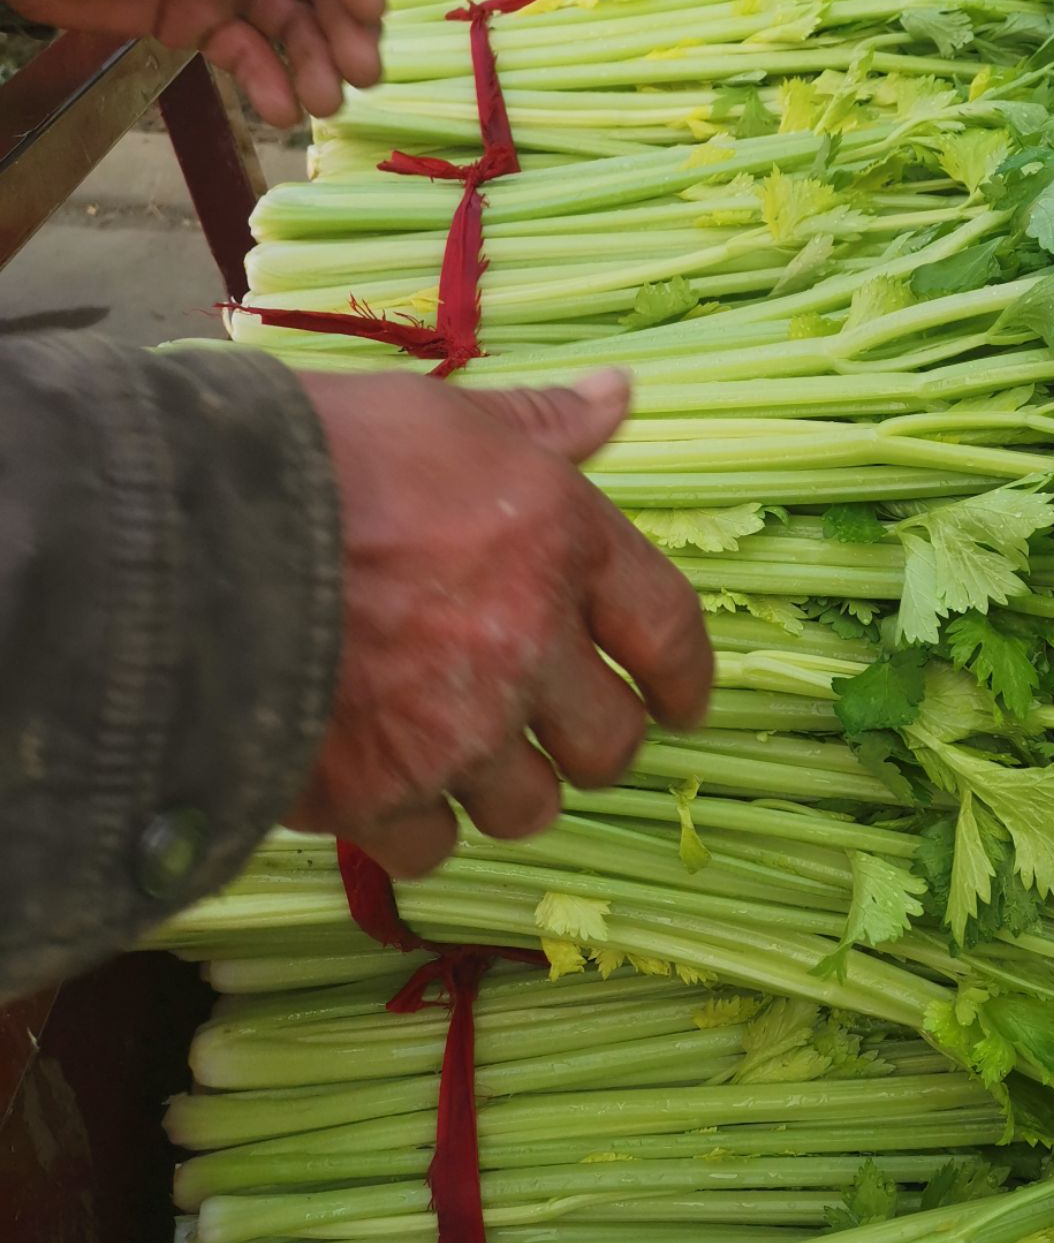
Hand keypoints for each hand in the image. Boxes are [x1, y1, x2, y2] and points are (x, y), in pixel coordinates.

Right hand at [288, 369, 711, 877]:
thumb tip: (618, 396)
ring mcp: (459, 729)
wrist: (177, 537)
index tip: (684, 705)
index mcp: (559, 542)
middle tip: (558, 737)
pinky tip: (380, 788)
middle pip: (612, 743)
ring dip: (501, 789)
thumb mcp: (433, 414)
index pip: (668, 628)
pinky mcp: (381, 793)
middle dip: (592, 745)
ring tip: (455, 759)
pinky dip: (412, 826)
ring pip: (528, 807)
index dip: (686, 678)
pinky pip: (432, 846)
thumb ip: (534, 426)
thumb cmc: (307, 455)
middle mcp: (529, 645)